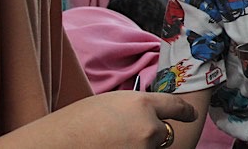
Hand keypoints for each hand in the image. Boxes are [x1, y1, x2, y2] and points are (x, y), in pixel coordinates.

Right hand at [0, 91, 197, 147]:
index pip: (175, 107)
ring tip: (114, 141)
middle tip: (127, 134)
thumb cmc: (76, 122)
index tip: (191, 115)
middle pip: (164, 132)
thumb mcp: (111, 103)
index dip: (185, 112)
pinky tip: (113, 147)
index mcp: (142, 104)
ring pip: (153, 147)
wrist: (56, 145)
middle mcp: (149, 127)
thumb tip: (148, 115)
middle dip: (153, 133)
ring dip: (142, 146)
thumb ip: (135, 108)